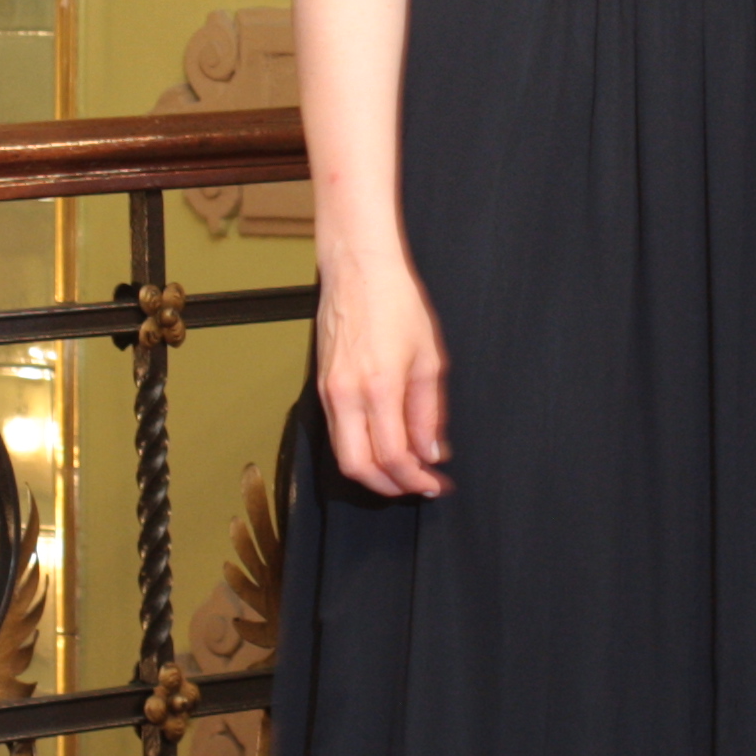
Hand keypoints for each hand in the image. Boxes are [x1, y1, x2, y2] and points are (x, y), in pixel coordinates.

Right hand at [314, 247, 448, 498]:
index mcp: (378, 387)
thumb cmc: (396, 302)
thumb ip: (429, 412)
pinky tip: (383, 445)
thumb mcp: (429, 358)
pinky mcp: (322, 387)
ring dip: (373, 472)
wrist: (359, 269)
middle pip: (358, 468)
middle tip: (417, 486)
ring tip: (404, 469)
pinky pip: (337, 433)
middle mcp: (346, 395)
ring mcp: (329, 392)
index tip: (433, 484)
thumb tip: (431, 451)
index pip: (393, 456)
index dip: (415, 479)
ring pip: (343, 455)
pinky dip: (360, 450)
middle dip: (389, 487)